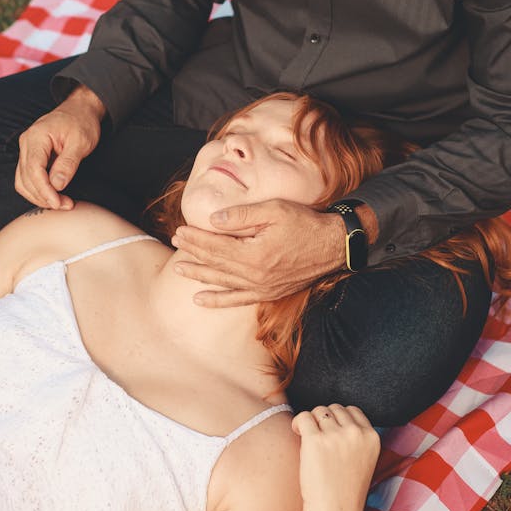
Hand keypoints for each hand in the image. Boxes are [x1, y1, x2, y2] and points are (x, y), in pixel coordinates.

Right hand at [15, 86, 105, 209]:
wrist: (79, 110)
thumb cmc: (81, 122)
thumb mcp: (81, 142)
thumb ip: (68, 163)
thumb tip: (57, 185)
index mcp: (37, 137)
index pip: (33, 169)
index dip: (44, 190)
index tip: (58, 203)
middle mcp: (27, 143)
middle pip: (25, 178)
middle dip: (43, 196)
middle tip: (65, 205)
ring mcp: (26, 150)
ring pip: (23, 181)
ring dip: (39, 196)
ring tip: (61, 203)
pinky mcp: (31, 156)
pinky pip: (27, 178)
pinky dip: (38, 189)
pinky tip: (53, 196)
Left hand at [171, 200, 346, 307]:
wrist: (334, 245)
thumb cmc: (305, 223)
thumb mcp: (274, 211)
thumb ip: (242, 216)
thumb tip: (213, 220)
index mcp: (254, 254)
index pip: (215, 246)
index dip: (196, 238)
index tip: (180, 230)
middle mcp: (255, 275)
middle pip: (215, 264)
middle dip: (193, 252)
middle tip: (175, 242)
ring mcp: (261, 287)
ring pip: (222, 282)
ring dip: (199, 275)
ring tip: (179, 269)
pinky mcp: (268, 293)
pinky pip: (237, 300)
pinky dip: (218, 300)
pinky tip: (201, 299)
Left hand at [292, 404, 379, 510]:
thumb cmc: (345, 491)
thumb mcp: (363, 460)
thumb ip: (356, 439)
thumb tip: (333, 417)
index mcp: (372, 437)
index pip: (352, 410)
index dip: (338, 418)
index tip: (330, 431)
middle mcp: (356, 433)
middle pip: (334, 408)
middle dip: (323, 419)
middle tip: (317, 437)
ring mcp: (336, 436)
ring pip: (318, 411)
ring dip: (310, 421)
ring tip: (306, 437)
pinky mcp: (315, 441)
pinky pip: (304, 417)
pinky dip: (298, 422)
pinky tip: (297, 433)